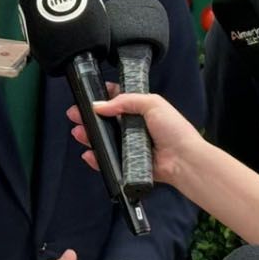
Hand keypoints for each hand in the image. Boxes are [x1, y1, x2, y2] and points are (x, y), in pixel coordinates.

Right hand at [67, 92, 202, 188]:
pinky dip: (97, 158)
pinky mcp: (129, 163)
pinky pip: (109, 160)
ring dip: (89, 136)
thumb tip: (100, 105)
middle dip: (89, 118)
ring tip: (79, 133)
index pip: (117, 100)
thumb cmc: (174, 130)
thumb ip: (125, 101)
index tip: (88, 96)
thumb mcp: (151, 103)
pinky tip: (89, 153)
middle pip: (106, 121)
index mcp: (141, 110)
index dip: (102, 98)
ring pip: (105, 140)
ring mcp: (131, 146)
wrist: (183, 159)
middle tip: (75, 115)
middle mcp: (134, 127)